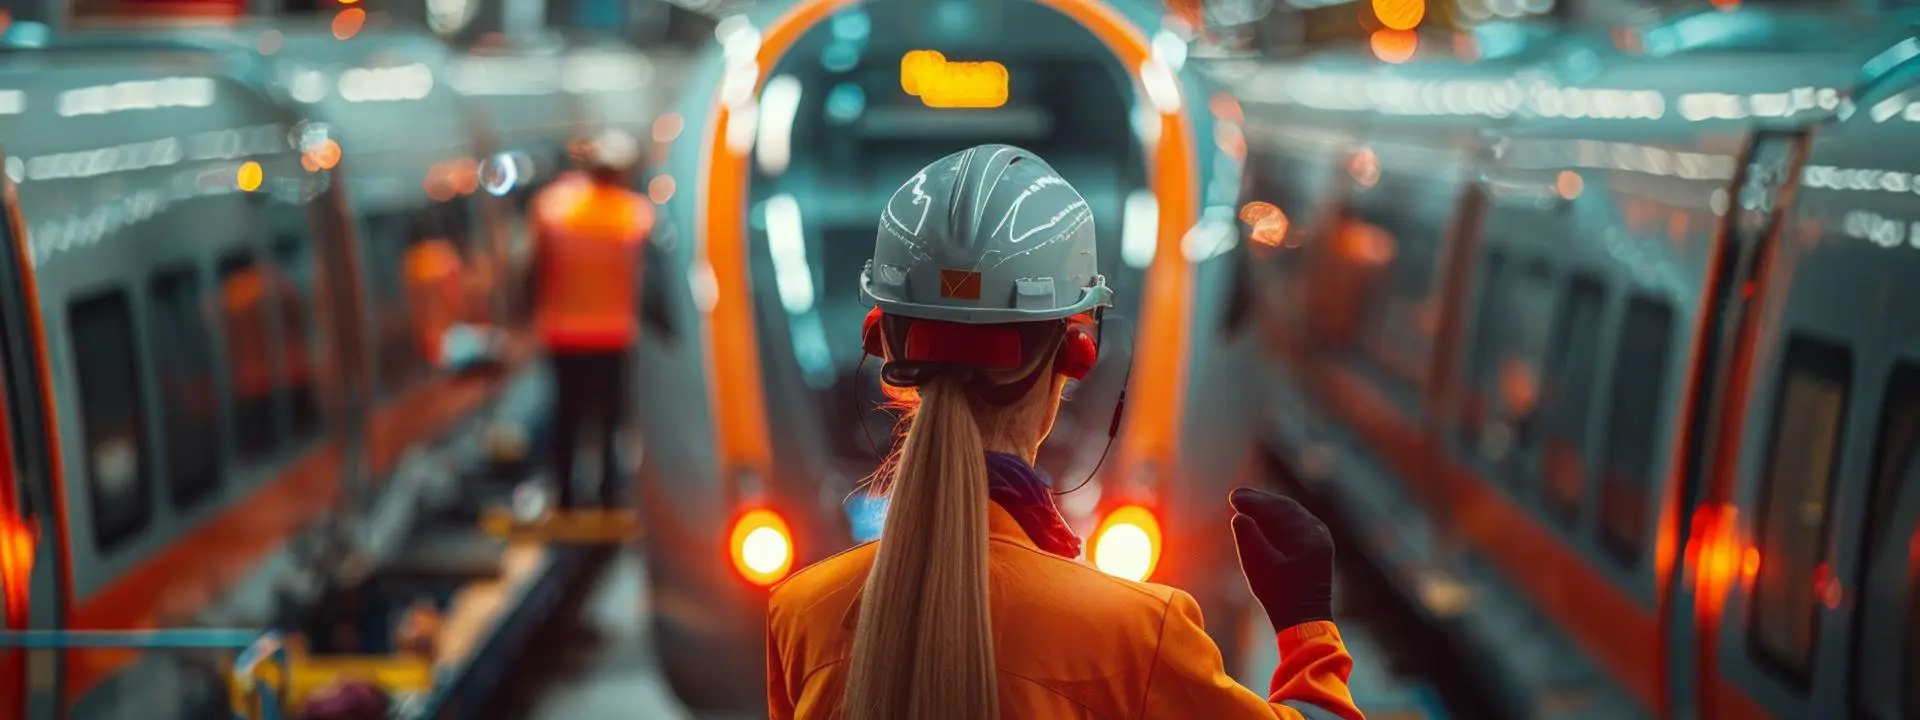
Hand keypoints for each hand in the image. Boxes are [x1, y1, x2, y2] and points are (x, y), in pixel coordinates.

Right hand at [1229, 487, 1334, 630]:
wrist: (1304, 622)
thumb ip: (1249, 538)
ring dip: (1267, 510)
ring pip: (1290, 516)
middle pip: (1286, 508)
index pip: (1279, 508)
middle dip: (1260, 501)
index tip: (1234, 497)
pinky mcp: (1315, 550)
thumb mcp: (1258, 567)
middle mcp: (1318, 533)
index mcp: (1309, 536)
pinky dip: (1276, 521)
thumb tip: (1239, 516)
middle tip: (1236, 496)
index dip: (1255, 500)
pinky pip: (1294, 526)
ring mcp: (1320, 541)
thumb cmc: (1280, 597)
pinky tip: (1261, 522)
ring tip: (1245, 505)